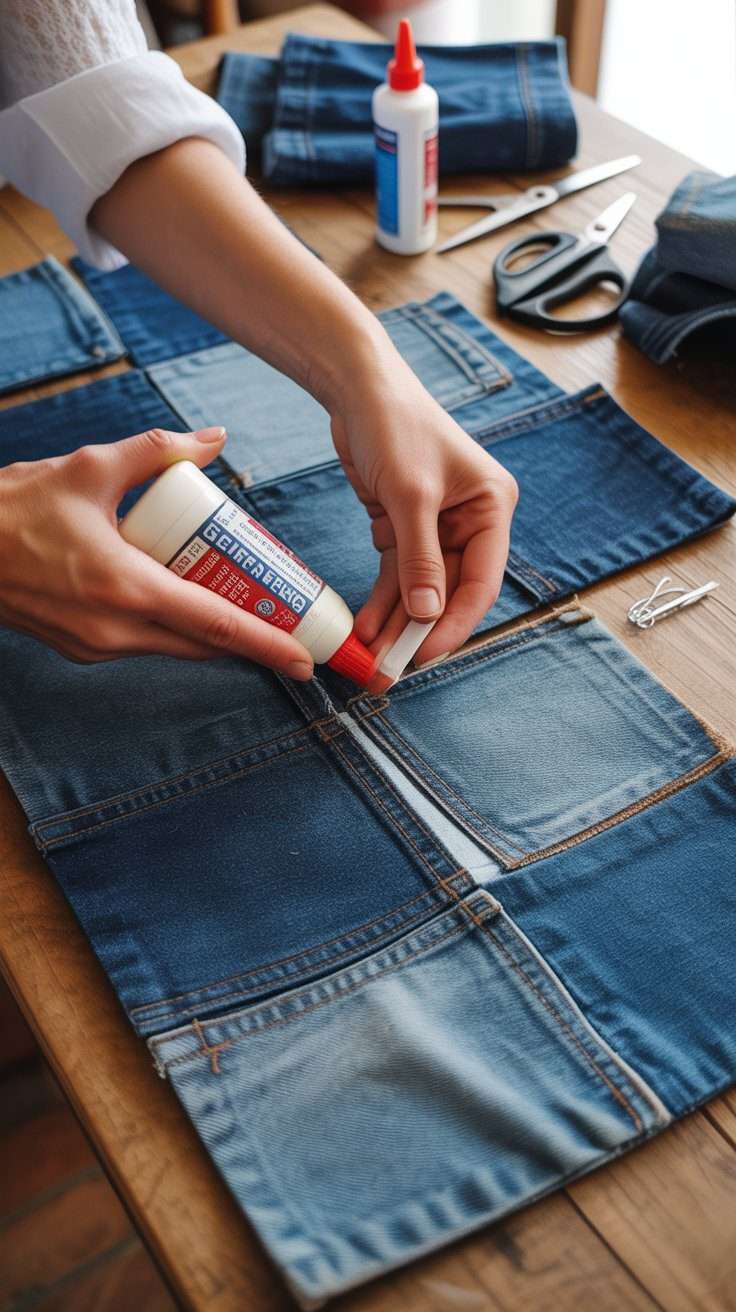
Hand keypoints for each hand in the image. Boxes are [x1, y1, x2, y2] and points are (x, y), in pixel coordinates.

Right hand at [0, 427, 313, 677]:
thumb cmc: (15, 508)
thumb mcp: (90, 467)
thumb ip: (158, 451)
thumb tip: (214, 438)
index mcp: (126, 588)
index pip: (215, 625)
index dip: (266, 644)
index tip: (304, 658)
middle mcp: (115, 630)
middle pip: (203, 645)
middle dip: (250, 641)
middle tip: (288, 627)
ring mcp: (96, 646)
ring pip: (174, 647)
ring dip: (211, 633)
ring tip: (246, 608)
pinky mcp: (81, 648)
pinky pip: (145, 644)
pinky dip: (174, 630)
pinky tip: (187, 602)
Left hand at [330, 352, 517, 669]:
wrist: (357, 387)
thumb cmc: (396, 424)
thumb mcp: (410, 494)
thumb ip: (421, 557)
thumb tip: (427, 613)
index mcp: (491, 507)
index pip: (481, 582)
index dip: (453, 623)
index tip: (424, 655)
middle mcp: (471, 521)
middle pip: (451, 592)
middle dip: (421, 631)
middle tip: (392, 669)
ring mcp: (437, 526)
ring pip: (421, 589)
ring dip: (397, 623)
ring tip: (372, 659)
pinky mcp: (405, 526)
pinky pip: (398, 574)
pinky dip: (383, 601)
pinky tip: (366, 629)